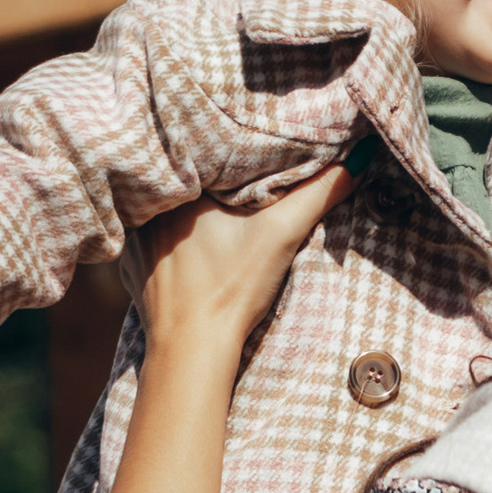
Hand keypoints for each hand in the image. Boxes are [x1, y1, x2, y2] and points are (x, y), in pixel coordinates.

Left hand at [134, 165, 353, 361]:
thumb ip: (319, 193)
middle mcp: (147, 206)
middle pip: (183, 178)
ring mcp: (136, 238)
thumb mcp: (281, 233)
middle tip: (231, 174)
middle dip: (206, 175)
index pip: (203, 147)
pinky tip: (187, 244)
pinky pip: (151, 237)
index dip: (227, 145)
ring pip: (165, 208)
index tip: (247, 144)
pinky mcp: (133, 266)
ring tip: (208, 205)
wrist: (192, 348)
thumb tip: (358, 159)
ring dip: (183, 206)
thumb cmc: (231, 289)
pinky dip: (168, 237)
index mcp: (179, 186)